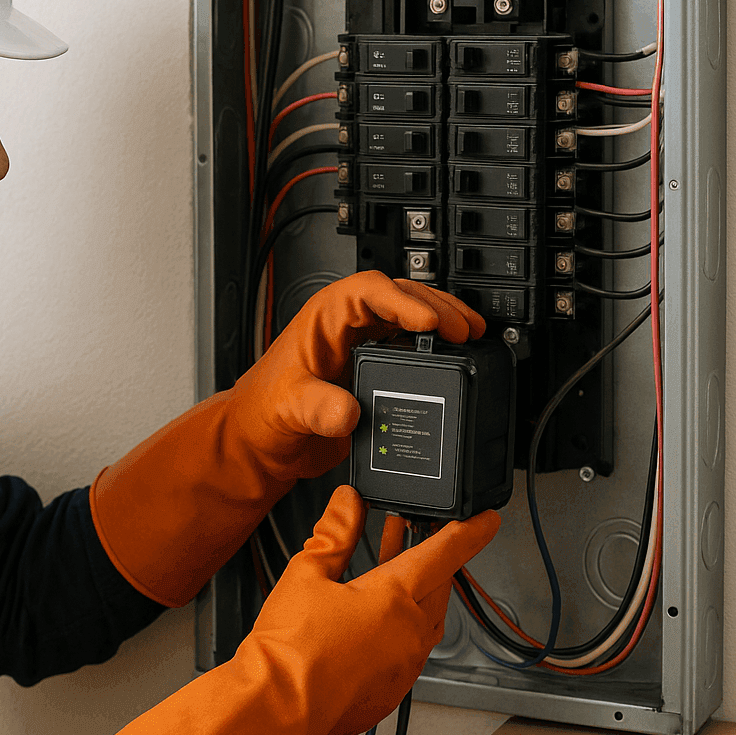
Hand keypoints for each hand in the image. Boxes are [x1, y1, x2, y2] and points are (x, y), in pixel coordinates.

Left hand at [89, 274, 483, 609]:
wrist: (262, 443)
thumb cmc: (263, 414)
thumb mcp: (288, 408)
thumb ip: (317, 408)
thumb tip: (348, 411)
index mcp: (324, 318)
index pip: (369, 292)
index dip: (402, 301)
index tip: (429, 320)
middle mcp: (347, 325)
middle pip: (399, 297)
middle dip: (437, 307)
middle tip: (466, 327)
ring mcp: (364, 345)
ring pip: (410, 317)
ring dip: (443, 322)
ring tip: (473, 336)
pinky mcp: (377, 369)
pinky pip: (413, 346)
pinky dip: (438, 349)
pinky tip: (457, 359)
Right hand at [250, 486, 499, 734]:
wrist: (275, 708)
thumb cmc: (289, 648)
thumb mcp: (308, 573)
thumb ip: (335, 532)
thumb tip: (348, 502)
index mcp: (394, 597)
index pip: (445, 553)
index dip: (470, 532)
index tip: (487, 520)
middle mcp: (409, 634)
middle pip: (437, 586)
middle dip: (430, 559)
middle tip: (416, 535)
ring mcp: (403, 668)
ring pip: (425, 622)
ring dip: (415, 594)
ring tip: (390, 574)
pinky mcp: (390, 694)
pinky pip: (408, 655)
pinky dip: (399, 632)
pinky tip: (372, 626)